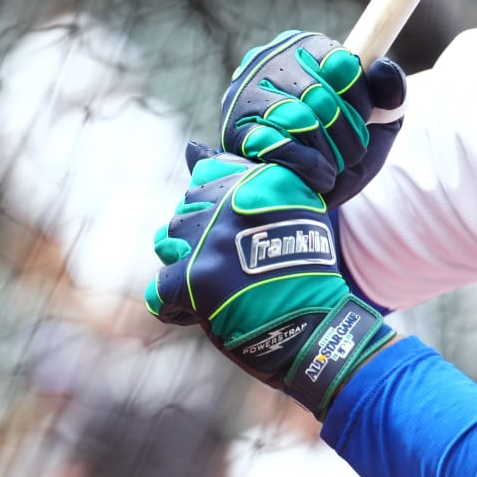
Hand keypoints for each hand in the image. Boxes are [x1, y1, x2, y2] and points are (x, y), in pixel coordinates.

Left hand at [146, 143, 394, 417]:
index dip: (215, 211)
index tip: (241, 234)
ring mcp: (212, 240)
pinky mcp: (195, 279)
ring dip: (186, 269)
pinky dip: (176, 308)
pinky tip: (205, 313)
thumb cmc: (302, 272)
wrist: (318, 327)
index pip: (204, 177)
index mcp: (259, 179)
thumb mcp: (289, 212)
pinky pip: (159, 291)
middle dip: (199, 242)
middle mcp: (234, 201)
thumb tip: (190, 149)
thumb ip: (241, 178)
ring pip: (167, 245)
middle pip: (184, 214)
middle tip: (235, 269)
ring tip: (218, 288)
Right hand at [219, 30, 405, 205]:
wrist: (312, 192)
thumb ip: (392, 92)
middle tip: (351, 155)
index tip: (362, 120)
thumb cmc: (344, 147)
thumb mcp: (381, 120)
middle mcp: (270, 60)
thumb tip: (382, 66)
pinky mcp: (234, 129)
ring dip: (330, 154)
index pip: (344, 66)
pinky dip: (308, 167)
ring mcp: (246, 93)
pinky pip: (278, 145)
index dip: (361, 103)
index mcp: (308, 48)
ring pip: (301, 121)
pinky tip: (318, 177)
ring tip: (334, 166)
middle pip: (322, 97)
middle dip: (348, 137)